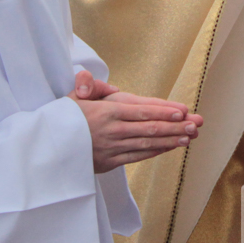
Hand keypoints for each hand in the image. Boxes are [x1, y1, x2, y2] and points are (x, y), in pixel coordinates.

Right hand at [68, 71, 204, 172]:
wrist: (47, 148)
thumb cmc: (64, 117)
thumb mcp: (73, 96)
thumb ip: (87, 85)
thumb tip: (85, 81)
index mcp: (106, 112)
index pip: (141, 111)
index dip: (163, 111)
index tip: (182, 111)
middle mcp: (112, 131)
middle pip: (149, 128)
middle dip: (176, 127)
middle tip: (196, 125)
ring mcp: (111, 148)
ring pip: (146, 144)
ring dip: (170, 141)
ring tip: (189, 137)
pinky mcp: (109, 161)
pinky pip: (137, 156)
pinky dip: (155, 151)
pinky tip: (169, 147)